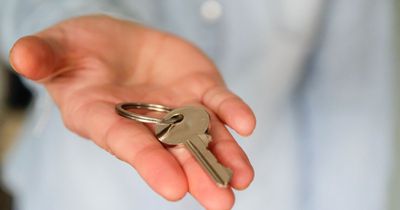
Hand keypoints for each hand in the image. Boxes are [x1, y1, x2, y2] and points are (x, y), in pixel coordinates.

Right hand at [10, 15, 255, 209]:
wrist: (114, 42)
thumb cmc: (79, 51)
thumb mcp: (58, 48)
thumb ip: (44, 56)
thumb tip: (22, 56)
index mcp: (104, 117)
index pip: (126, 142)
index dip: (149, 163)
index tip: (174, 189)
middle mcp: (144, 121)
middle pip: (172, 151)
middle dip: (197, 175)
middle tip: (221, 203)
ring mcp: (176, 107)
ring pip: (203, 136)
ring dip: (224, 157)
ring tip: (242, 180)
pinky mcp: (197, 89)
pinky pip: (218, 104)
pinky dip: (232, 113)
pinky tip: (245, 125)